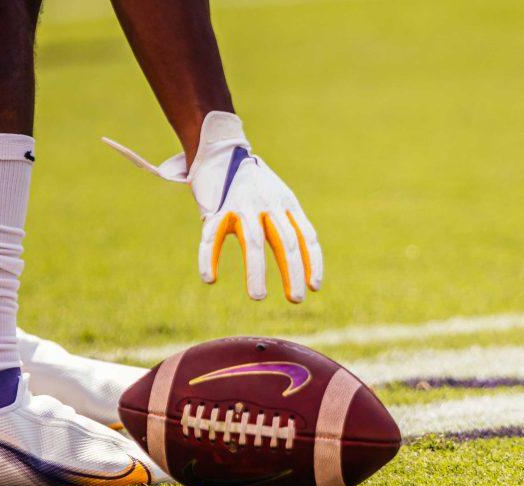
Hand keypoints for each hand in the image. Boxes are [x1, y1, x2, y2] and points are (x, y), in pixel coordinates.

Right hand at [104, 112, 322, 302]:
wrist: (220, 148)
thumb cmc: (251, 182)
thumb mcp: (277, 197)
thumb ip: (286, 222)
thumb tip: (302, 260)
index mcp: (286, 204)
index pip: (306, 236)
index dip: (313, 262)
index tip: (314, 287)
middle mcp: (268, 204)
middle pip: (286, 243)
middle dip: (293, 273)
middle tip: (296, 299)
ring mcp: (242, 205)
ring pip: (253, 242)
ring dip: (256, 271)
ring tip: (258, 297)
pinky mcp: (217, 208)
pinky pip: (212, 236)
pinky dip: (209, 257)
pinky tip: (209, 278)